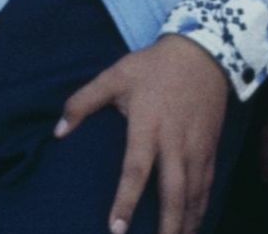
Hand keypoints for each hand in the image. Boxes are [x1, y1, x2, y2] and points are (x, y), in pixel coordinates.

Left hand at [56, 36, 228, 233]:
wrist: (203, 51)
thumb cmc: (154, 66)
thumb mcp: (116, 75)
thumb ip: (83, 101)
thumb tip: (57, 131)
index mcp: (149, 125)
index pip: (136, 169)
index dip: (126, 200)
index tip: (116, 229)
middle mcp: (175, 141)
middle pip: (173, 191)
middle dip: (167, 225)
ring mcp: (196, 145)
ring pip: (193, 193)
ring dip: (185, 222)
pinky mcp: (210, 146)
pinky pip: (207, 183)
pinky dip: (201, 207)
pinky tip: (193, 225)